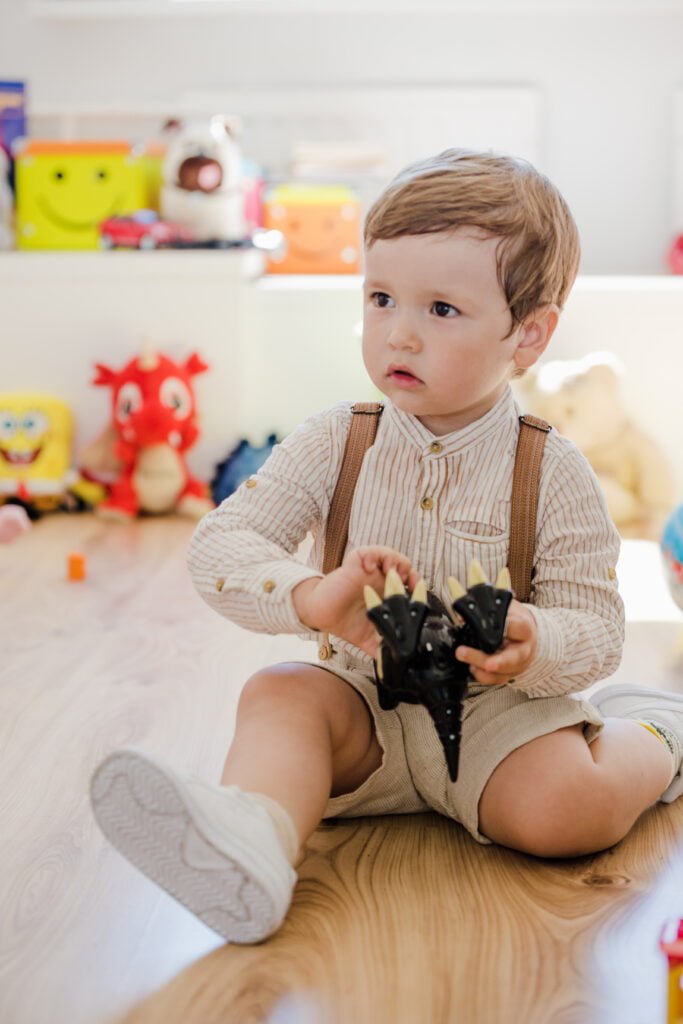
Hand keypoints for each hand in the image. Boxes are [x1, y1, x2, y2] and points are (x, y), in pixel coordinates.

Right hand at [293, 546, 420, 657]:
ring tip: (392, 571)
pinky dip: (373, 555)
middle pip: (402, 565)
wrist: (321, 618)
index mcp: (386, 595)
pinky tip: (371, 566)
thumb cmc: (346, 623)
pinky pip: (366, 552)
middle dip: (408, 570)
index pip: (408, 583)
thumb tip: (398, 667)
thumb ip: (383, 650)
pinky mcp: (353, 566)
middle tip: (408, 580)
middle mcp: (378, 581)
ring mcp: (367, 572)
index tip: (420, 590)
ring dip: (394, 560)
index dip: (417, 584)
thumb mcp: (369, 639)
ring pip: (388, 555)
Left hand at [455, 599, 536, 684]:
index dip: (506, 627)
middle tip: (483, 661)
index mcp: (524, 629)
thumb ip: (486, 607)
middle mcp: (523, 649)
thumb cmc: (514, 619)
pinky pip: (495, 680)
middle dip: (497, 661)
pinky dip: (481, 675)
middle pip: (512, 658)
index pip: (518, 627)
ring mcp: (517, 664)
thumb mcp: (505, 607)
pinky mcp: (508, 674)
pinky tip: (471, 667)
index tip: (489, 624)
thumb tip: (462, 615)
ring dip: (481, 667)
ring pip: (502, 672)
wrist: (527, 634)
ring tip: (463, 655)